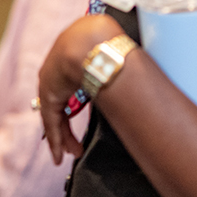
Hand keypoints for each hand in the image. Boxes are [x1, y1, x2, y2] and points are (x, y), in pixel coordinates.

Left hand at [38, 14, 123, 163]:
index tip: (86, 119)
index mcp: (74, 56)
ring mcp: (52, 80)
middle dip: (68, 129)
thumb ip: (123, 72)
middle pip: (61, 105)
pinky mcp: (49, 93)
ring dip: (64, 138)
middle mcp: (60, 69)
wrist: (93, 41)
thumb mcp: (114, 58)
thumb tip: (147, 83)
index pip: (74, 85)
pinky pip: (51, 121)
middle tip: (76, 147)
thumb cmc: (109, 44)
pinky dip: (56, 138)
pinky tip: (60, 155)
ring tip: (73, 153)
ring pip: (56, 116)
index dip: (78, 106)